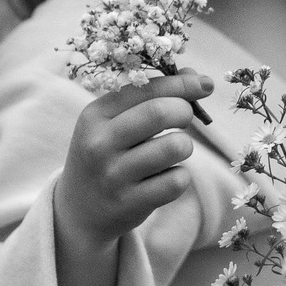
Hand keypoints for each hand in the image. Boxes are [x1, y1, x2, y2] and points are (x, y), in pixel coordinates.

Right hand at [56, 70, 213, 243]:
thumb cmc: (107, 155)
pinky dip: (180, 177)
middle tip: (186, 118)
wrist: (81, 210)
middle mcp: (100, 144)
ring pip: (174, 147)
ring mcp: (114, 176)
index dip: (182, 83)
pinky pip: (176, 182)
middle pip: (159, 113)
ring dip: (185, 145)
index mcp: (95, 115)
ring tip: (174, 150)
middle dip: (185, 111)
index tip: (205, 84)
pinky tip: (167, 178)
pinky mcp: (130, 204)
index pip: (145, 88)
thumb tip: (194, 76)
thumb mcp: (112, 123)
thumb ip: (148, 97)